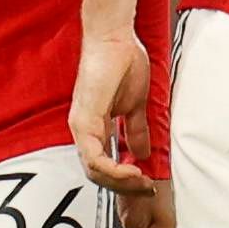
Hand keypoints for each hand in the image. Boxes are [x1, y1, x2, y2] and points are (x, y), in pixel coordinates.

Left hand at [68, 31, 156, 195]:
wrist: (116, 39)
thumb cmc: (123, 62)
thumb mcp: (135, 105)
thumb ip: (135, 131)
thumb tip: (141, 153)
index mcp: (94, 127)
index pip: (104, 167)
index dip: (125, 180)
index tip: (147, 182)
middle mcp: (83, 130)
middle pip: (97, 175)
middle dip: (124, 187)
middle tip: (147, 188)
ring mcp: (81, 126)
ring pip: (93, 171)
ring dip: (120, 182)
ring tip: (142, 181)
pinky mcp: (84, 120)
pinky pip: (94, 156)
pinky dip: (114, 169)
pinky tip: (132, 169)